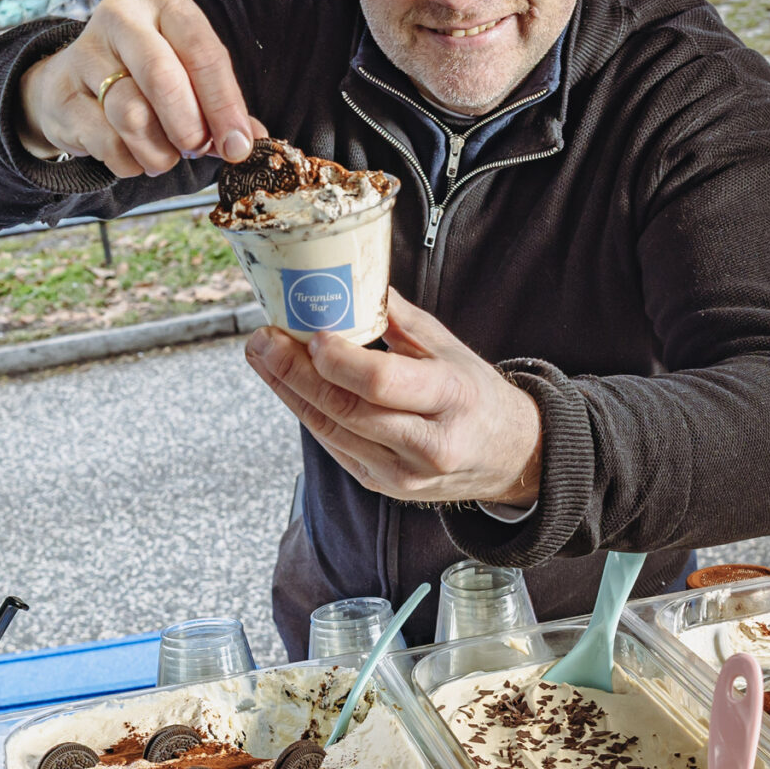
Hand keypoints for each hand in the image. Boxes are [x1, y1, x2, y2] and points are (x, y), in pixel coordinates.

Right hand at [17, 0, 263, 176]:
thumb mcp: (187, 81)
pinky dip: (128, 161)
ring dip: (158, 151)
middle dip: (188, 127)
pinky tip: (133, 157)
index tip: (238, 146)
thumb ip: (219, 108)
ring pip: (132, 114)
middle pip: (163, 78)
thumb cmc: (142, 81)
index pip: (203, 51)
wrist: (70, 86)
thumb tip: (250, 141)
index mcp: (166, 5)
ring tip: (163, 157)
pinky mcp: (61, 92)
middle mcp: (122, 17)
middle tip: (195, 150)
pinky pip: (106, 141)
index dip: (225, 105)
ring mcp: (85, 52)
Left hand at [244, 293, 543, 506]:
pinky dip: (306, 411)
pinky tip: (285, 384)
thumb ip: (402, 320)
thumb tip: (357, 283)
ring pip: (331, 430)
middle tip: (262, 340)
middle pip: (347, 409)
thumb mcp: (451, 350)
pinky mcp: (382, 485)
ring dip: (288, 391)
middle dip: (295, 372)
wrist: (508, 458)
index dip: (340, 361)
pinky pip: (334, 445)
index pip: (383, 384)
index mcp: (452, 399)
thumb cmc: (476, 396)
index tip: (310, 334)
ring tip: (261, 356)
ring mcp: (402, 473)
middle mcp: (428, 443)